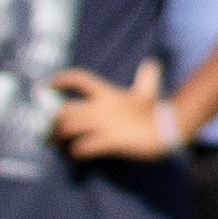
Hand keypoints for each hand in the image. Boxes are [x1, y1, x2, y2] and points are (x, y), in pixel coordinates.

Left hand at [45, 61, 177, 164]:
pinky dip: (75, 152)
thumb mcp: (149, 92)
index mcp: (108, 93)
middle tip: (48, 131)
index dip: (61, 80)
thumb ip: (146, 77)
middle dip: (52, 122)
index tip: (48, 86)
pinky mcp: (111, 141)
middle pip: (65, 109)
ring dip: (59, 137)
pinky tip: (75, 155)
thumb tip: (152, 63)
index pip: (79, 79)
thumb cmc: (157, 111)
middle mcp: (102, 107)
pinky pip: (84, 147)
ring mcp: (105, 124)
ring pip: (69, 128)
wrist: (170, 128)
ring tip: (57, 145)